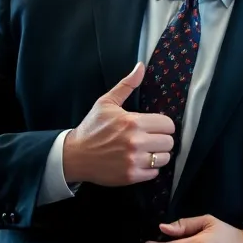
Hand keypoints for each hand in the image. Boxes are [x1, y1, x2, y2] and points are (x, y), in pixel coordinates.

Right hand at [61, 63, 175, 186]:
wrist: (74, 156)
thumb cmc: (92, 128)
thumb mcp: (106, 103)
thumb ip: (127, 85)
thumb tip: (141, 66)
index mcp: (133, 122)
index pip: (168, 124)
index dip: (163, 125)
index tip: (155, 127)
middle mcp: (135, 141)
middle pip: (169, 142)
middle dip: (162, 140)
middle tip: (151, 139)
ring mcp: (133, 160)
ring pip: (164, 158)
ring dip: (158, 155)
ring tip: (146, 151)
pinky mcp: (130, 176)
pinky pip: (154, 173)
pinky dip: (149, 169)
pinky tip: (138, 162)